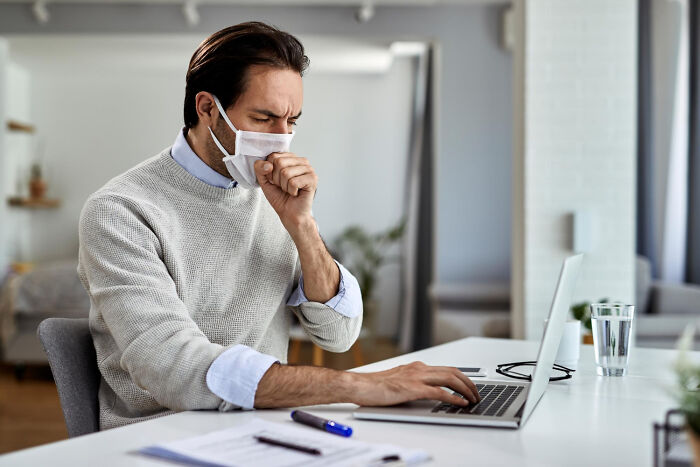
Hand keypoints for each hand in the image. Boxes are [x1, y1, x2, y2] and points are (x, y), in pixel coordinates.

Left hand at [254, 153, 316, 230]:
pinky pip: (293, 182)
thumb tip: (268, 165)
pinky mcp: (313, 179)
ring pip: (286, 172)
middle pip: (279, 162)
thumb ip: (260, 169)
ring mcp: (309, 169)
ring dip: (284, 186)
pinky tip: (296, 193)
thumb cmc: (280, 197)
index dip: (269, 171)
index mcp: (291, 158)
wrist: (290, 214)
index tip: (275, 181)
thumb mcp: (265, 181)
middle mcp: (301, 161)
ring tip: (290, 190)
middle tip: (283, 187)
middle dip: (277, 179)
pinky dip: (291, 191)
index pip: (273, 156)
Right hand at [351, 361, 480, 406]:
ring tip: (473, 399)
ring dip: (465, 389)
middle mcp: (419, 368)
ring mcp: (416, 377)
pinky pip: (439, 392)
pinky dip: (453, 397)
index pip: (446, 369)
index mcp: (416, 367)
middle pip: (452, 371)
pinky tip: (460, 403)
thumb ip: (413, 383)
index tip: (470, 386)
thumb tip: (428, 392)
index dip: (462, 377)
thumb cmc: (374, 386)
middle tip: (477, 394)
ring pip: (449, 378)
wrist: (359, 385)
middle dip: (469, 382)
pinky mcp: (412, 388)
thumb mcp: (399, 381)